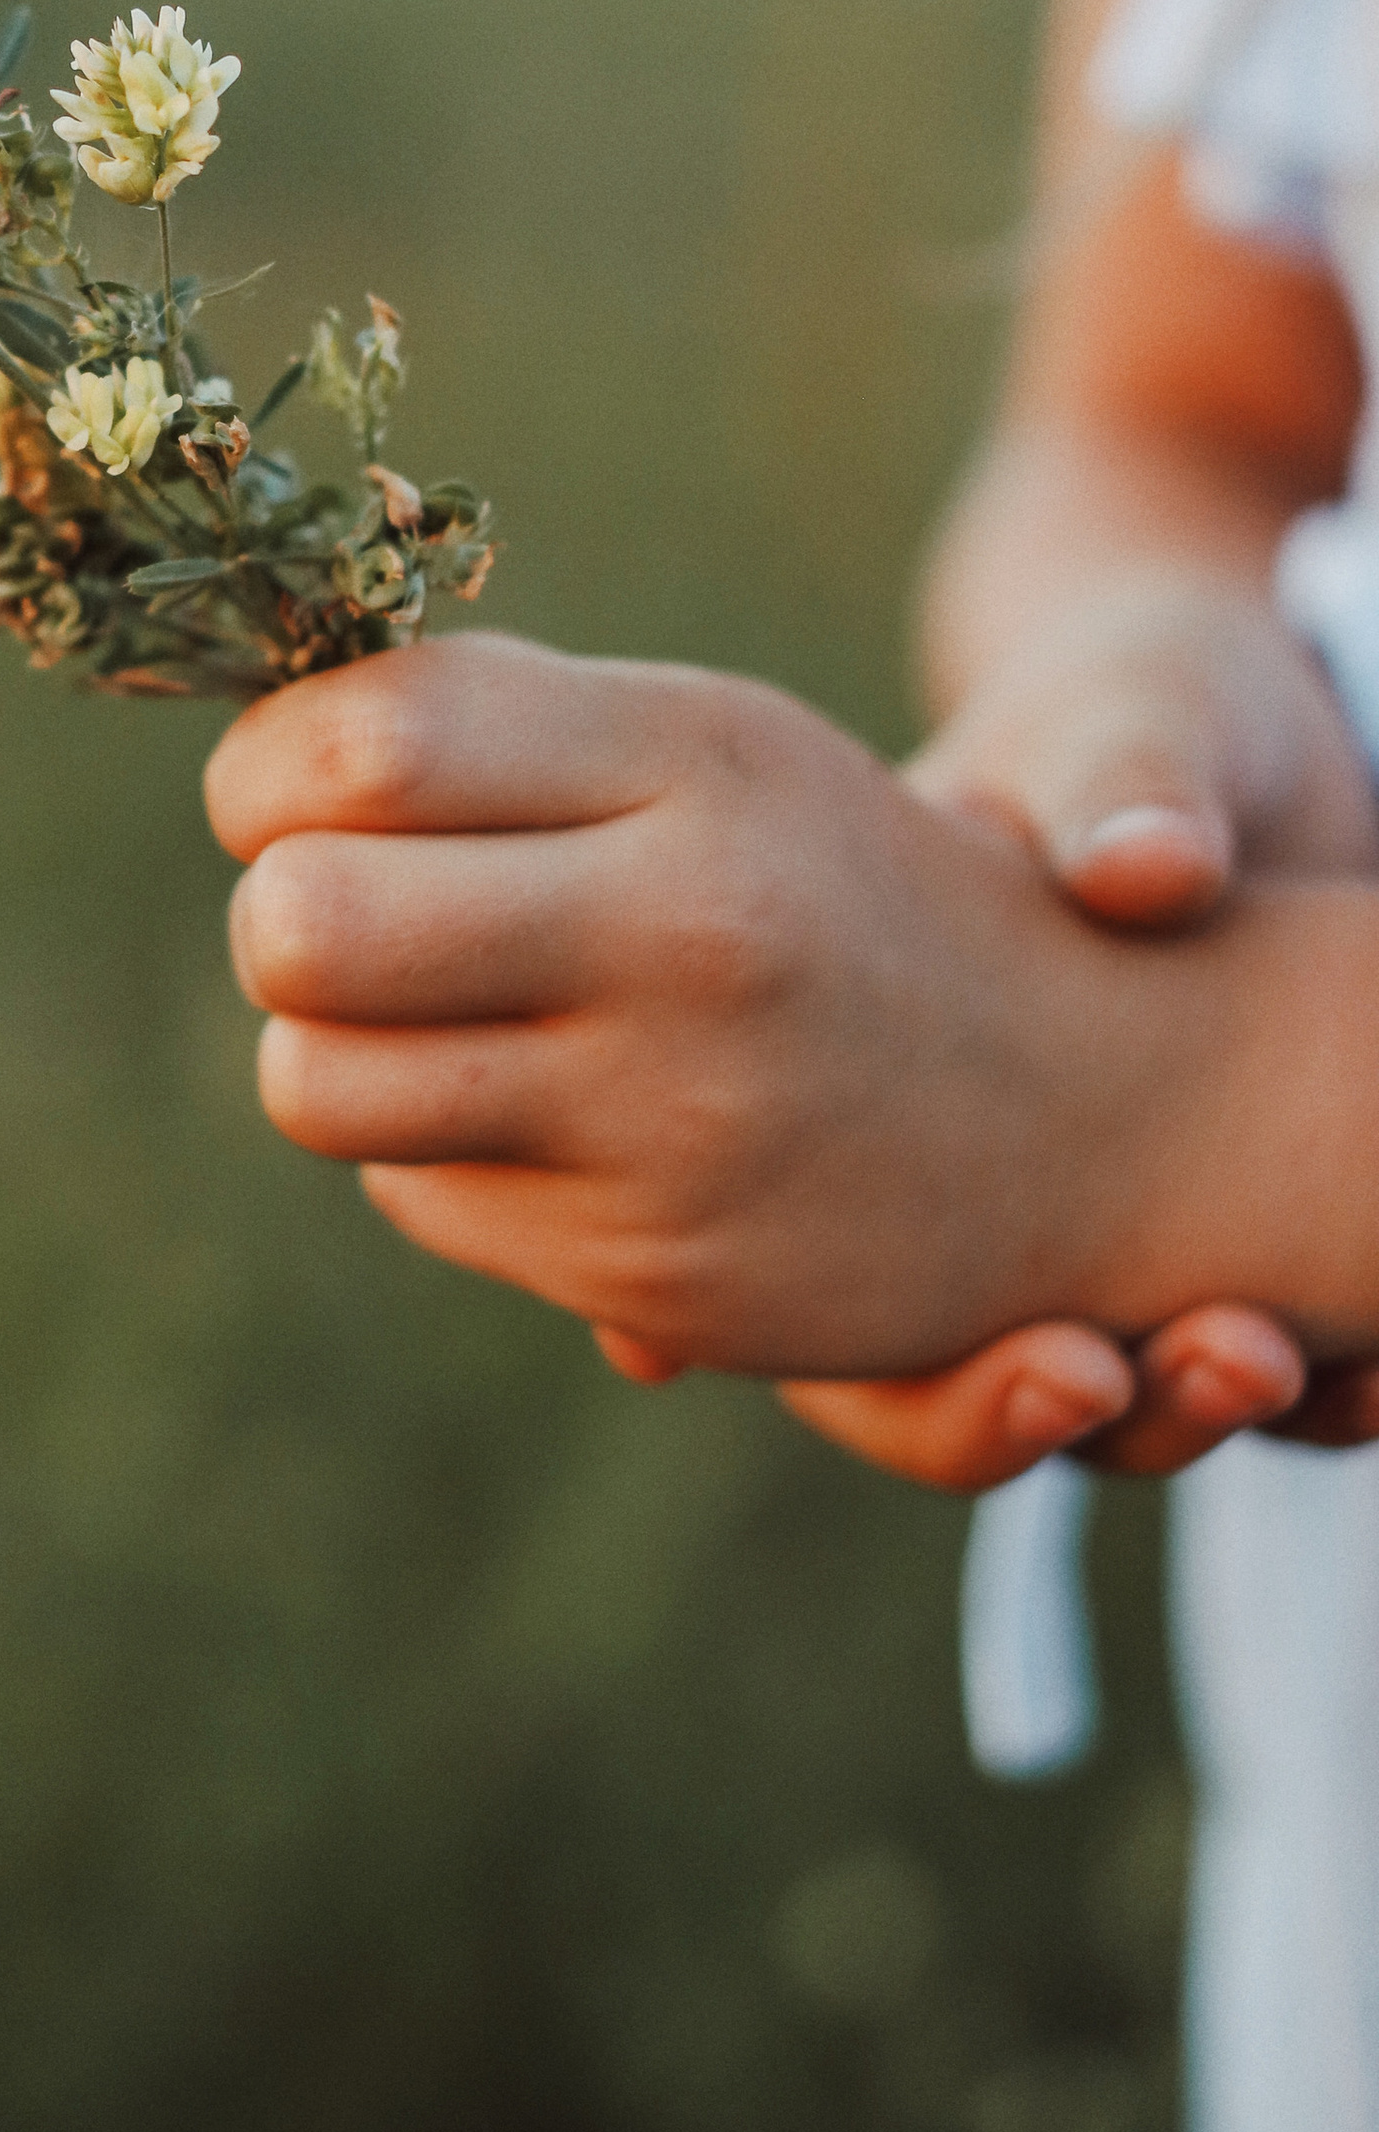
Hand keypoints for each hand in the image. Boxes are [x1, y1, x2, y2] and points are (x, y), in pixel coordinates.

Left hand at [210, 633, 1229, 1381]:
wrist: (1081, 1096)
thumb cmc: (815, 875)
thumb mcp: (694, 742)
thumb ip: (483, 725)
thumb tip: (253, 763)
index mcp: (688, 758)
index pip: (365, 745)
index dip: (266, 771)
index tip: (283, 792)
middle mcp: (684, 931)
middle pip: (298, 928)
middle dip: (273, 915)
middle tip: (328, 906)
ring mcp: (669, 1117)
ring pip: (313, 1085)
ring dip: (325, 1046)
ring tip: (418, 1012)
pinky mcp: (656, 1268)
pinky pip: (413, 1192)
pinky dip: (436, 1152)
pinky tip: (550, 1117)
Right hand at [779, 575, 1378, 1487]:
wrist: (1250, 752)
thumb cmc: (1139, 717)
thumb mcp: (1124, 718)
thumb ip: (1116, 779)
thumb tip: (1142, 868)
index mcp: (851, 1091)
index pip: (806, 1304)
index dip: (901, 1380)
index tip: (1055, 1357)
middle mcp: (962, 1198)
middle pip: (960, 1391)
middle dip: (1073, 1413)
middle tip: (1220, 1355)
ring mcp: (1109, 1236)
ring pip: (1121, 1409)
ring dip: (1202, 1415)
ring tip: (1288, 1359)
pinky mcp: (1245, 1243)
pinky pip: (1275, 1369)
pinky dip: (1333, 1389)